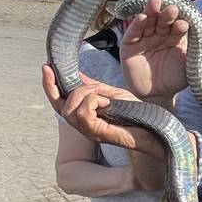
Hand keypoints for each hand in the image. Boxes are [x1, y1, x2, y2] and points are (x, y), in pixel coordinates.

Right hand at [41, 64, 165, 158]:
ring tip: (105, 96)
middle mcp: (83, 126)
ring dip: (87, 95)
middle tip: (95, 87)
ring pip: (72, 109)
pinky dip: (94, 102)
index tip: (46, 66)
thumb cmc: (137, 113)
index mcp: (84, 115)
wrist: (155, 126)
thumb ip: (93, 87)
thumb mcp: (112, 93)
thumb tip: (76, 75)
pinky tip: (108, 103)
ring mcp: (90, 132)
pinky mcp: (99, 135)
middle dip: (75, 89)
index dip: (49, 85)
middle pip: (61, 105)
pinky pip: (85, 114)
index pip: (59, 101)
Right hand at [120, 0, 201, 100]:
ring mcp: (144, 39)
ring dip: (151, 11)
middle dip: (167, 13)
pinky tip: (142, 17)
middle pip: (162, 20)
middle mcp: (159, 34)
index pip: (178, 24)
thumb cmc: (175, 79)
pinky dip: (137, 24)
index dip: (181, 22)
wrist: (156, 97)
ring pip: (148, 21)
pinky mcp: (129, 45)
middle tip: (173, 8)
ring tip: (155, 2)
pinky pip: (133, 33)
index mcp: (175, 36)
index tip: (185, 22)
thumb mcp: (192, 63)